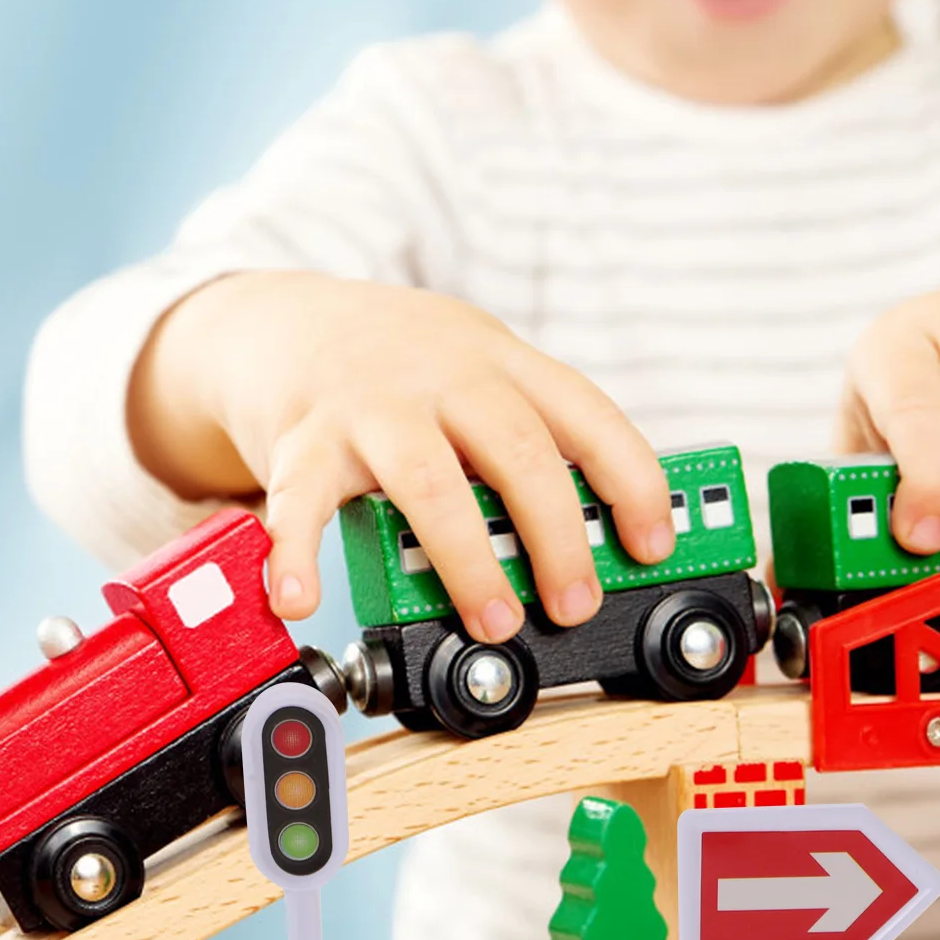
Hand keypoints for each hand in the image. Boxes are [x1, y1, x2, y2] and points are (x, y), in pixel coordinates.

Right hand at [128, 273, 674, 636]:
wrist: (285, 320)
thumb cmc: (400, 362)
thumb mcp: (480, 371)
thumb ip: (531, 436)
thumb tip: (598, 534)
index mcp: (502, 362)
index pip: (588, 415)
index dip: (632, 482)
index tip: (654, 544)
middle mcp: (443, 376)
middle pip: (519, 452)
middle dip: (558, 537)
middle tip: (575, 602)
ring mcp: (372, 406)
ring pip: (430, 483)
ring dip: (468, 561)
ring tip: (494, 619)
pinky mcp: (304, 439)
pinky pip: (301, 502)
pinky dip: (298, 555)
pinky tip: (300, 600)